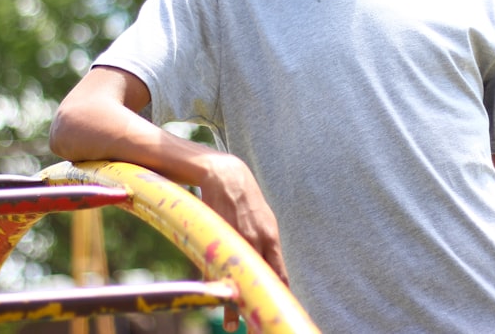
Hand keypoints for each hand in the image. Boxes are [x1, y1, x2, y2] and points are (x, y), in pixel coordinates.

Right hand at [198, 153, 288, 331]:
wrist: (226, 176)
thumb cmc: (248, 201)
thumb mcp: (265, 220)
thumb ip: (269, 244)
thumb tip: (273, 268)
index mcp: (270, 237)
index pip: (278, 271)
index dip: (279, 292)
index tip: (279, 309)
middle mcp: (255, 241)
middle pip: (259, 280)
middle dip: (259, 304)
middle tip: (259, 327)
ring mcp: (234, 241)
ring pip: (235, 278)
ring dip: (233, 305)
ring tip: (232, 326)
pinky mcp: (216, 239)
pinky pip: (215, 268)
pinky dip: (216, 286)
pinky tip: (214, 299)